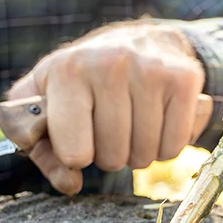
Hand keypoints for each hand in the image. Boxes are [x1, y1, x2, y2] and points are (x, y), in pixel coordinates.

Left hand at [5, 23, 212, 194]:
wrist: (138, 39)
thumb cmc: (83, 79)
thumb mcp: (44, 100)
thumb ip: (37, 145)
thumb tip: (70, 183)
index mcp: (67, 71)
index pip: (73, 153)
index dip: (75, 156)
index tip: (76, 137)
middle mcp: (110, 64)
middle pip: (112, 157)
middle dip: (108, 155)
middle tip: (107, 128)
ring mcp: (151, 70)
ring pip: (145, 155)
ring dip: (137, 152)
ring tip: (131, 122)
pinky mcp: (184, 78)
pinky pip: (175, 146)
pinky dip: (165, 145)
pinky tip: (156, 120)